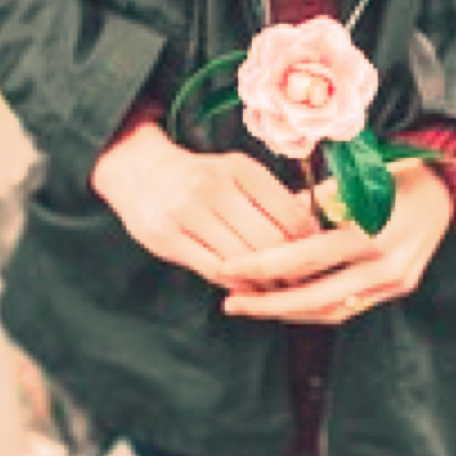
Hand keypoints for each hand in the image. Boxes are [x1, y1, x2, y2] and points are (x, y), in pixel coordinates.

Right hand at [91, 121, 318, 288]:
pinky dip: (236, 284)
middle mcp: (214, 187)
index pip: (290, 214)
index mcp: (240, 168)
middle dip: (291, 268)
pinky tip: (247, 287)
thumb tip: (315, 230)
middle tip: (302, 280)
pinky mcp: (167, 239)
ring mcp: (187, 213)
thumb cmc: (201, 176)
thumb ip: (272, 198)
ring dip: (266, 281)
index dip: (309, 242)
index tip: (317, 254)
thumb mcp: (238, 172)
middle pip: (268, 242)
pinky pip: (213, 271)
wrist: (139, 170)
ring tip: (278, 288)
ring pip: (242, 261)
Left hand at [222, 161, 453, 323]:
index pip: (305, 258)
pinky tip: (287, 304)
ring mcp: (396, 282)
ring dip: (288, 312)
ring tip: (252, 306)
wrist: (445, 189)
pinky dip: (315, 308)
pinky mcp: (399, 289)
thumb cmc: (391, 173)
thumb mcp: (350, 180)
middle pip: (315, 297)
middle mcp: (386, 264)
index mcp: (371, 230)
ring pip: (331, 311)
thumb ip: (309, 209)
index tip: (226, 268)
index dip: (262, 265)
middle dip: (267, 303)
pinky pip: (349, 307)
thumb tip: (263, 230)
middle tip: (230, 303)